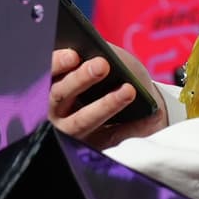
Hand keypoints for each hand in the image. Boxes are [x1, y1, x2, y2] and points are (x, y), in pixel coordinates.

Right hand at [49, 46, 166, 148]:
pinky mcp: (95, 147)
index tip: (74, 54)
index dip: (57, 63)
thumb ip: (98, 53)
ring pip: (83, 120)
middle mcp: (55, 110)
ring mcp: (73, 131)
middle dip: (80, 79)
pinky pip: (112, 137)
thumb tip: (99, 51)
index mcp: (51, 82)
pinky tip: (151, 115)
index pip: (46, 72)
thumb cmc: (115, 73)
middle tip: (102, 65)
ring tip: (129, 89)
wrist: (139, 103)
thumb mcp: (106, 57)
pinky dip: (133, 127)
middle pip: (59, 95)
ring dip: (106, 104)